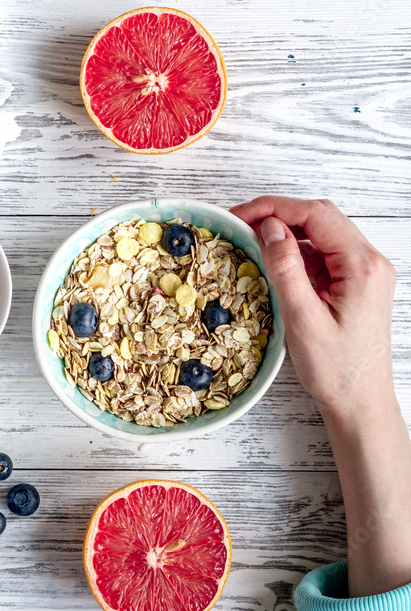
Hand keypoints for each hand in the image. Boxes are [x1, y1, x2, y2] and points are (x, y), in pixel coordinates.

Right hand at [229, 196, 395, 418]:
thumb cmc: (336, 370)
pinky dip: (298, 252)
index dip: (273, 208)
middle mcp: (370, 262)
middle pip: (320, 217)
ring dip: (288, 234)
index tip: (240, 215)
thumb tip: (270, 228)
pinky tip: (277, 265)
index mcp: (362, 266)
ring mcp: (365, 272)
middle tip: (241, 225)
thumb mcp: (303, 319)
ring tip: (253, 243)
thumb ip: (286, 269)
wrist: (360, 403)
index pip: (315, 215)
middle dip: (278, 215)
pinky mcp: (357, 283)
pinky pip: (324, 254)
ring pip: (322, 233)